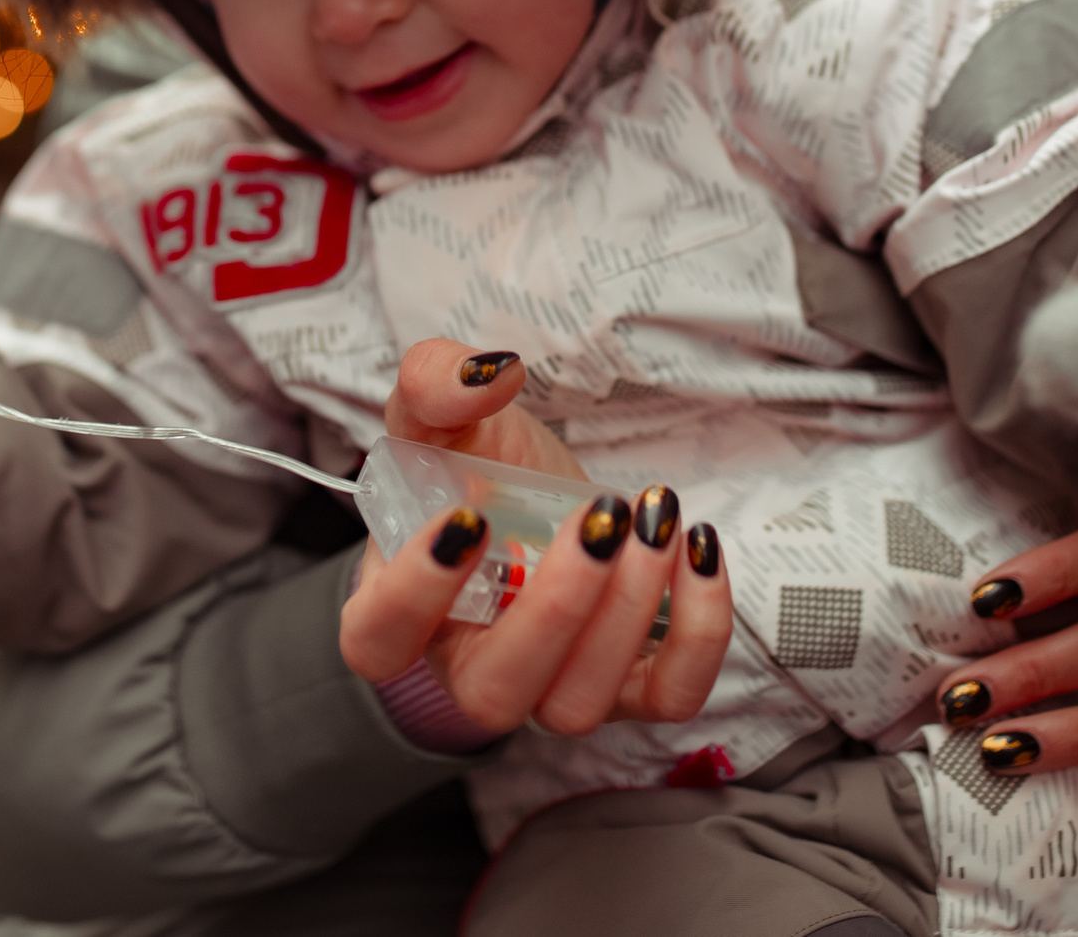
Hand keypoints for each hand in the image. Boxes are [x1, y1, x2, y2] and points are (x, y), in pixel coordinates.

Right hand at [340, 339, 734, 734]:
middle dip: (555, 607)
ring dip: (628, 612)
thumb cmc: (480, 472)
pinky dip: (700, 631)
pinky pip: (670, 695)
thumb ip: (437, 382)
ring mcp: (551, 691)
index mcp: (401, 611)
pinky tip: (697, 547)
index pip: (377, 641)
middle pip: (493, 693)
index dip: (413, 595)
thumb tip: (488, 372)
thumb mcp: (445, 414)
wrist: (546, 501)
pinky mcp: (631, 689)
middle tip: (599, 519)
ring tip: (653, 518)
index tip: (469, 513)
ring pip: (578, 704)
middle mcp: (470, 669)